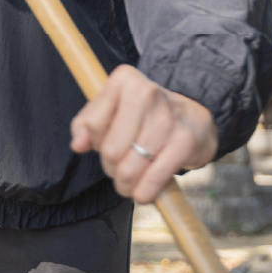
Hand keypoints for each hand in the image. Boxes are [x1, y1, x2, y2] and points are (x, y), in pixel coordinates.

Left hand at [68, 64, 216, 203]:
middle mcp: (146, 93)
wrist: (193, 119)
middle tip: (121, 167)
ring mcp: (167, 118)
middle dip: (111, 168)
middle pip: (110, 151)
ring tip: (132, 179)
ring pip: (128, 169)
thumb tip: (78, 144)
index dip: (96, 143)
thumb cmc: (145, 116)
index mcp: (124, 79)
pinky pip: (152, 180)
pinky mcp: (184, 142)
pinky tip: (145, 190)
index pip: (92, 125)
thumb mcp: (112, 110)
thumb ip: (87, 125)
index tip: (109, 142)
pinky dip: (145, 193)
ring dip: (127, 184)